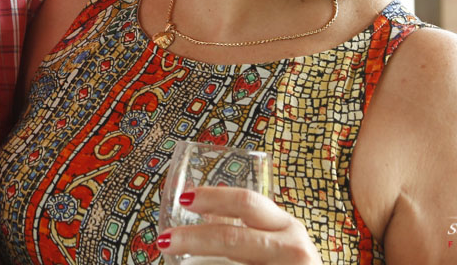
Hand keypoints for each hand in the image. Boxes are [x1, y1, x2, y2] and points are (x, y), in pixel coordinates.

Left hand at [156, 186, 319, 263]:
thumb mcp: (278, 241)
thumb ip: (246, 226)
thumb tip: (204, 209)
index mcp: (287, 227)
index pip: (248, 202)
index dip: (213, 197)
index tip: (184, 198)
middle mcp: (292, 249)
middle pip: (232, 238)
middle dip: (193, 238)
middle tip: (164, 240)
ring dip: (198, 263)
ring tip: (170, 260)